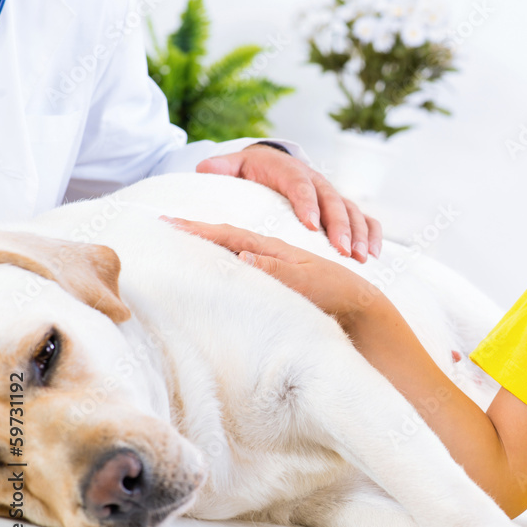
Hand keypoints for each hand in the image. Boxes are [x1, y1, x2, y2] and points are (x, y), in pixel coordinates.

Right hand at [161, 218, 381, 318]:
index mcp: (273, 249)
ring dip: (211, 240)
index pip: (229, 235)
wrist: (360, 304)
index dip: (197, 229)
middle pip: (229, 236)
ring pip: (237, 246)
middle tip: (166, 225)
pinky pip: (248, 261)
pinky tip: (221, 260)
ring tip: (185, 237)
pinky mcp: (282, 276)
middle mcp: (273, 252)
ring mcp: (277, 263)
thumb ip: (274, 269)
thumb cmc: (334, 292)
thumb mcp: (304, 282)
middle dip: (197, 230)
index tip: (167, 222)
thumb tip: (241, 256)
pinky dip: (230, 255)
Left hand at [196, 145, 381, 262]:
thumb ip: (224, 168)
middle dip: (341, 226)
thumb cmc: (257, 169)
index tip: (311, 224)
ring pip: (353, 212)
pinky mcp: (345, 207)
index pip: (301, 187)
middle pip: (334, 202)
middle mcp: (318, 183)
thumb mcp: (239, 164)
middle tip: (344, 250)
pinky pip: (367, 219)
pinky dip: (374, 235)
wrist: (277, 160)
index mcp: (292, 173)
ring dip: (360, 234)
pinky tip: (374, 255)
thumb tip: (205, 169)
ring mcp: (335, 195)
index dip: (308, 204)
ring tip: (362, 257)